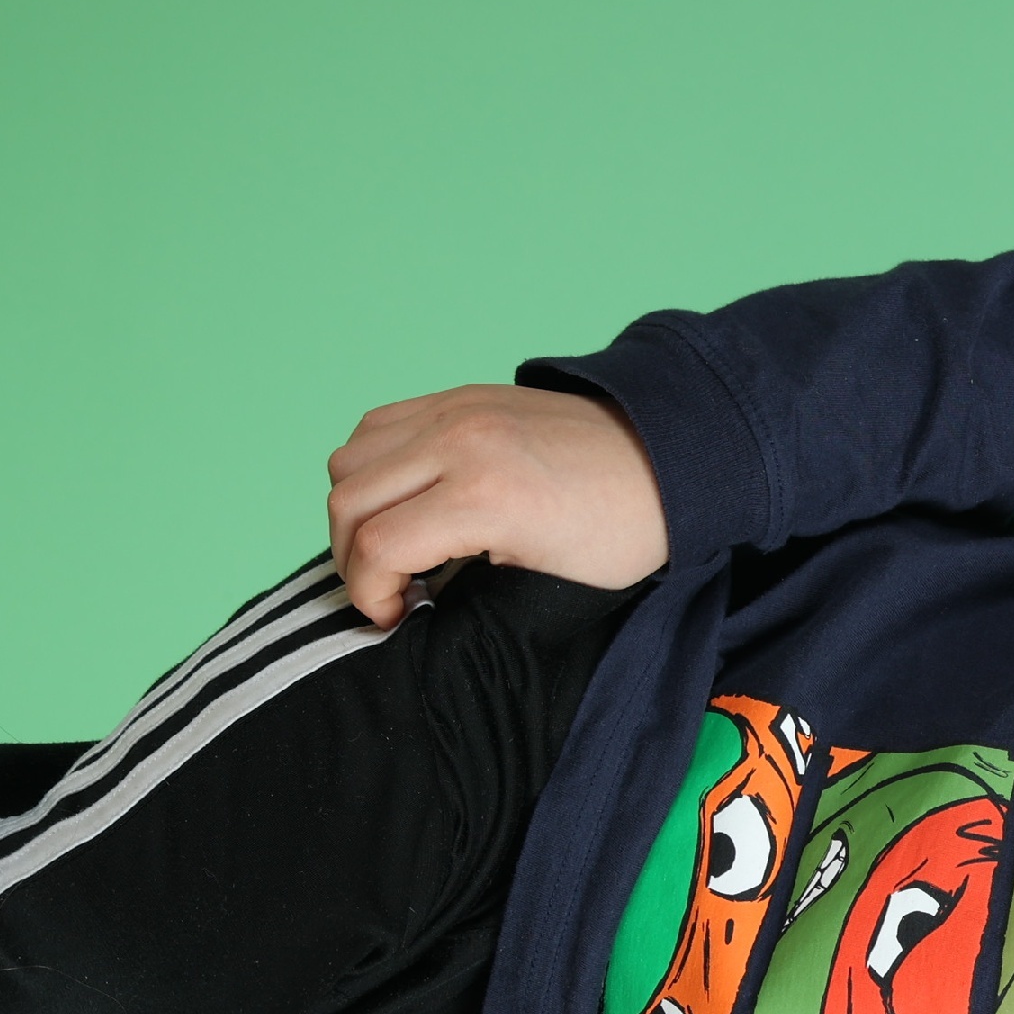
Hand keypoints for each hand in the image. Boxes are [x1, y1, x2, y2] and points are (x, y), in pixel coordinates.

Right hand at [326, 383, 667, 624]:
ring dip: (356, 510)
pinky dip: (371, 468)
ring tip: (393, 545)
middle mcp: (459, 442)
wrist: (665, 459)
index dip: (369, 595)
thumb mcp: (548, 581)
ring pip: (349, 460)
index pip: (378, 547)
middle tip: (388, 590)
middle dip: (353, 558)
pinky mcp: (457, 396)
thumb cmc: (620, 531)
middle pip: (348, 501)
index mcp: (486, 496)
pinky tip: (404, 500)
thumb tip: (411, 600)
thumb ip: (466, 588)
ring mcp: (454, 410)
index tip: (393, 617)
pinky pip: (375, 427)